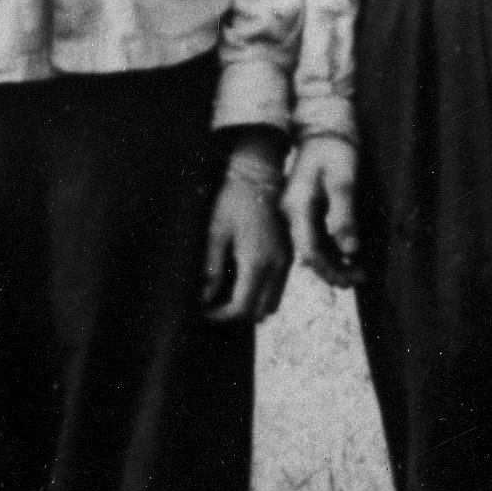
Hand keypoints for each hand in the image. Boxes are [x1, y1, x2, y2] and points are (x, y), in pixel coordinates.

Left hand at [199, 166, 292, 323]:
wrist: (259, 174)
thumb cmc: (233, 200)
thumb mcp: (215, 232)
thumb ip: (211, 268)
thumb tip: (204, 297)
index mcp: (256, 262)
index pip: (241, 308)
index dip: (220, 316)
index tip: (203, 311)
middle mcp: (276, 266)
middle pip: (259, 312)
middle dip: (236, 314)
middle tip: (214, 305)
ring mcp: (285, 261)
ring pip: (272, 303)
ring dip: (252, 305)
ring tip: (229, 295)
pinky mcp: (288, 254)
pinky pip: (278, 287)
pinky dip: (262, 293)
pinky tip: (244, 279)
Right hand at [287, 136, 360, 287]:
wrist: (322, 129)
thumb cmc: (335, 150)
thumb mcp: (343, 181)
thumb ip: (345, 216)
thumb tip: (351, 250)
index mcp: (297, 207)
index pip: (309, 250)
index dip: (330, 269)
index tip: (353, 278)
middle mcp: (292, 214)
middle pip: (309, 253)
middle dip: (333, 270)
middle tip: (360, 279)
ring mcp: (296, 212)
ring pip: (312, 247)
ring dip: (334, 262)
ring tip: (359, 273)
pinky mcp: (305, 210)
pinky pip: (315, 236)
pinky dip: (332, 249)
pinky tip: (348, 255)